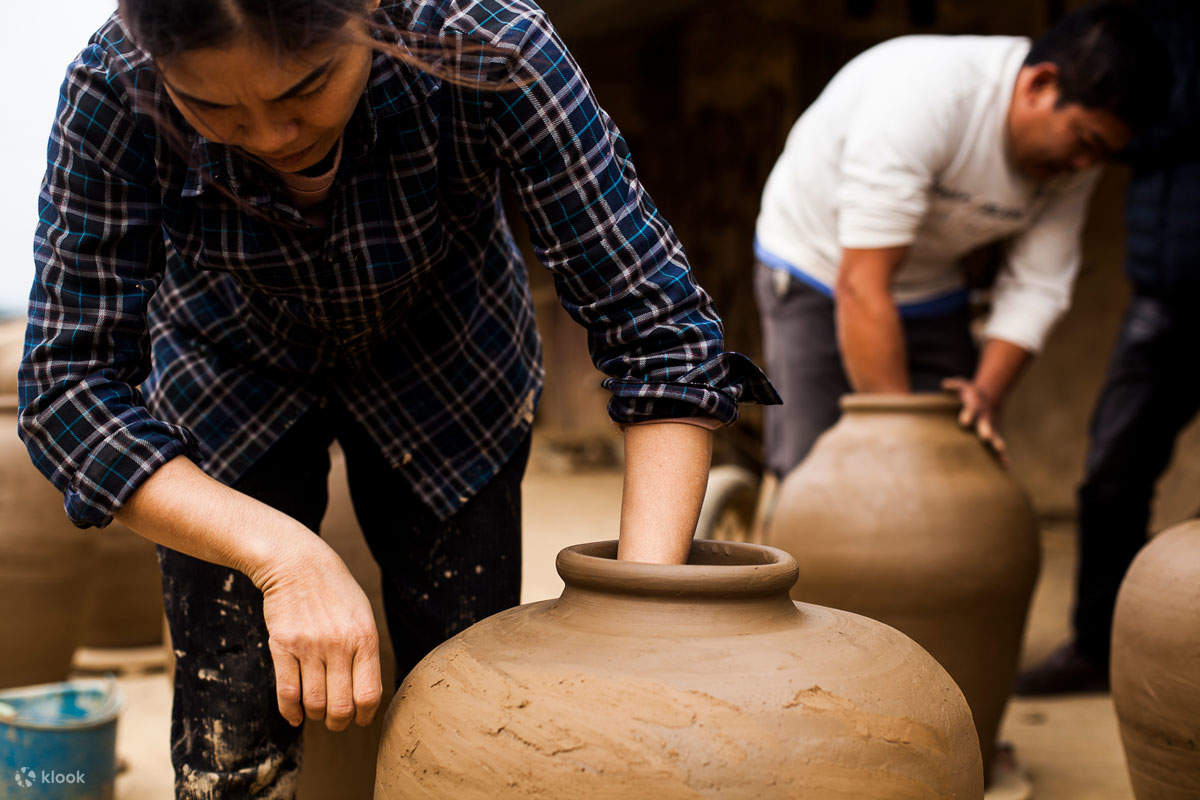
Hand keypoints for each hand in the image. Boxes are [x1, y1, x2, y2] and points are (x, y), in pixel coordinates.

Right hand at [253, 535, 382, 730]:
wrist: (298, 564)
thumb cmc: (335, 591)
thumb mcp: (362, 615)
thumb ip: (366, 651)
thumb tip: (367, 694)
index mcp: (364, 638)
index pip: (369, 694)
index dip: (365, 715)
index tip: (361, 720)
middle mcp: (339, 644)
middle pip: (341, 706)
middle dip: (339, 722)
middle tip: (336, 721)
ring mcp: (309, 646)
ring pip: (314, 702)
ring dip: (316, 716)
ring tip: (317, 712)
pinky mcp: (282, 646)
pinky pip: (286, 691)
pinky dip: (291, 711)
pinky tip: (296, 716)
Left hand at [942, 377, 1007, 465]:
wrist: (988, 397)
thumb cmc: (970, 393)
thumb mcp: (963, 385)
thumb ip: (954, 385)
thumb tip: (944, 384)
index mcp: (975, 407)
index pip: (971, 410)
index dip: (967, 415)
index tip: (964, 422)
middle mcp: (984, 418)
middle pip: (985, 424)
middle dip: (986, 430)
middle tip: (986, 438)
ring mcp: (990, 427)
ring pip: (995, 437)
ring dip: (997, 445)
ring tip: (1001, 454)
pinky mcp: (993, 435)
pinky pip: (998, 446)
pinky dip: (1002, 456)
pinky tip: (1006, 467)